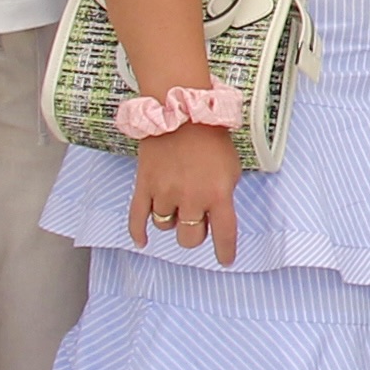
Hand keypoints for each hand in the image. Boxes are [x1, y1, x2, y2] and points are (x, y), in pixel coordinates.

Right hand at [132, 122, 241, 263]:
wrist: (181, 109)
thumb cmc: (211, 135)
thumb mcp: (232, 166)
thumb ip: (224, 192)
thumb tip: (215, 212)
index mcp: (218, 194)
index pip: (224, 234)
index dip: (225, 251)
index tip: (225, 260)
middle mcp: (191, 199)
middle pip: (190, 237)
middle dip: (195, 231)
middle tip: (197, 217)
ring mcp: (164, 193)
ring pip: (165, 226)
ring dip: (172, 220)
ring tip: (176, 203)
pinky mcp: (144, 186)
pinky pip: (137, 218)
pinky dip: (138, 232)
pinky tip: (141, 240)